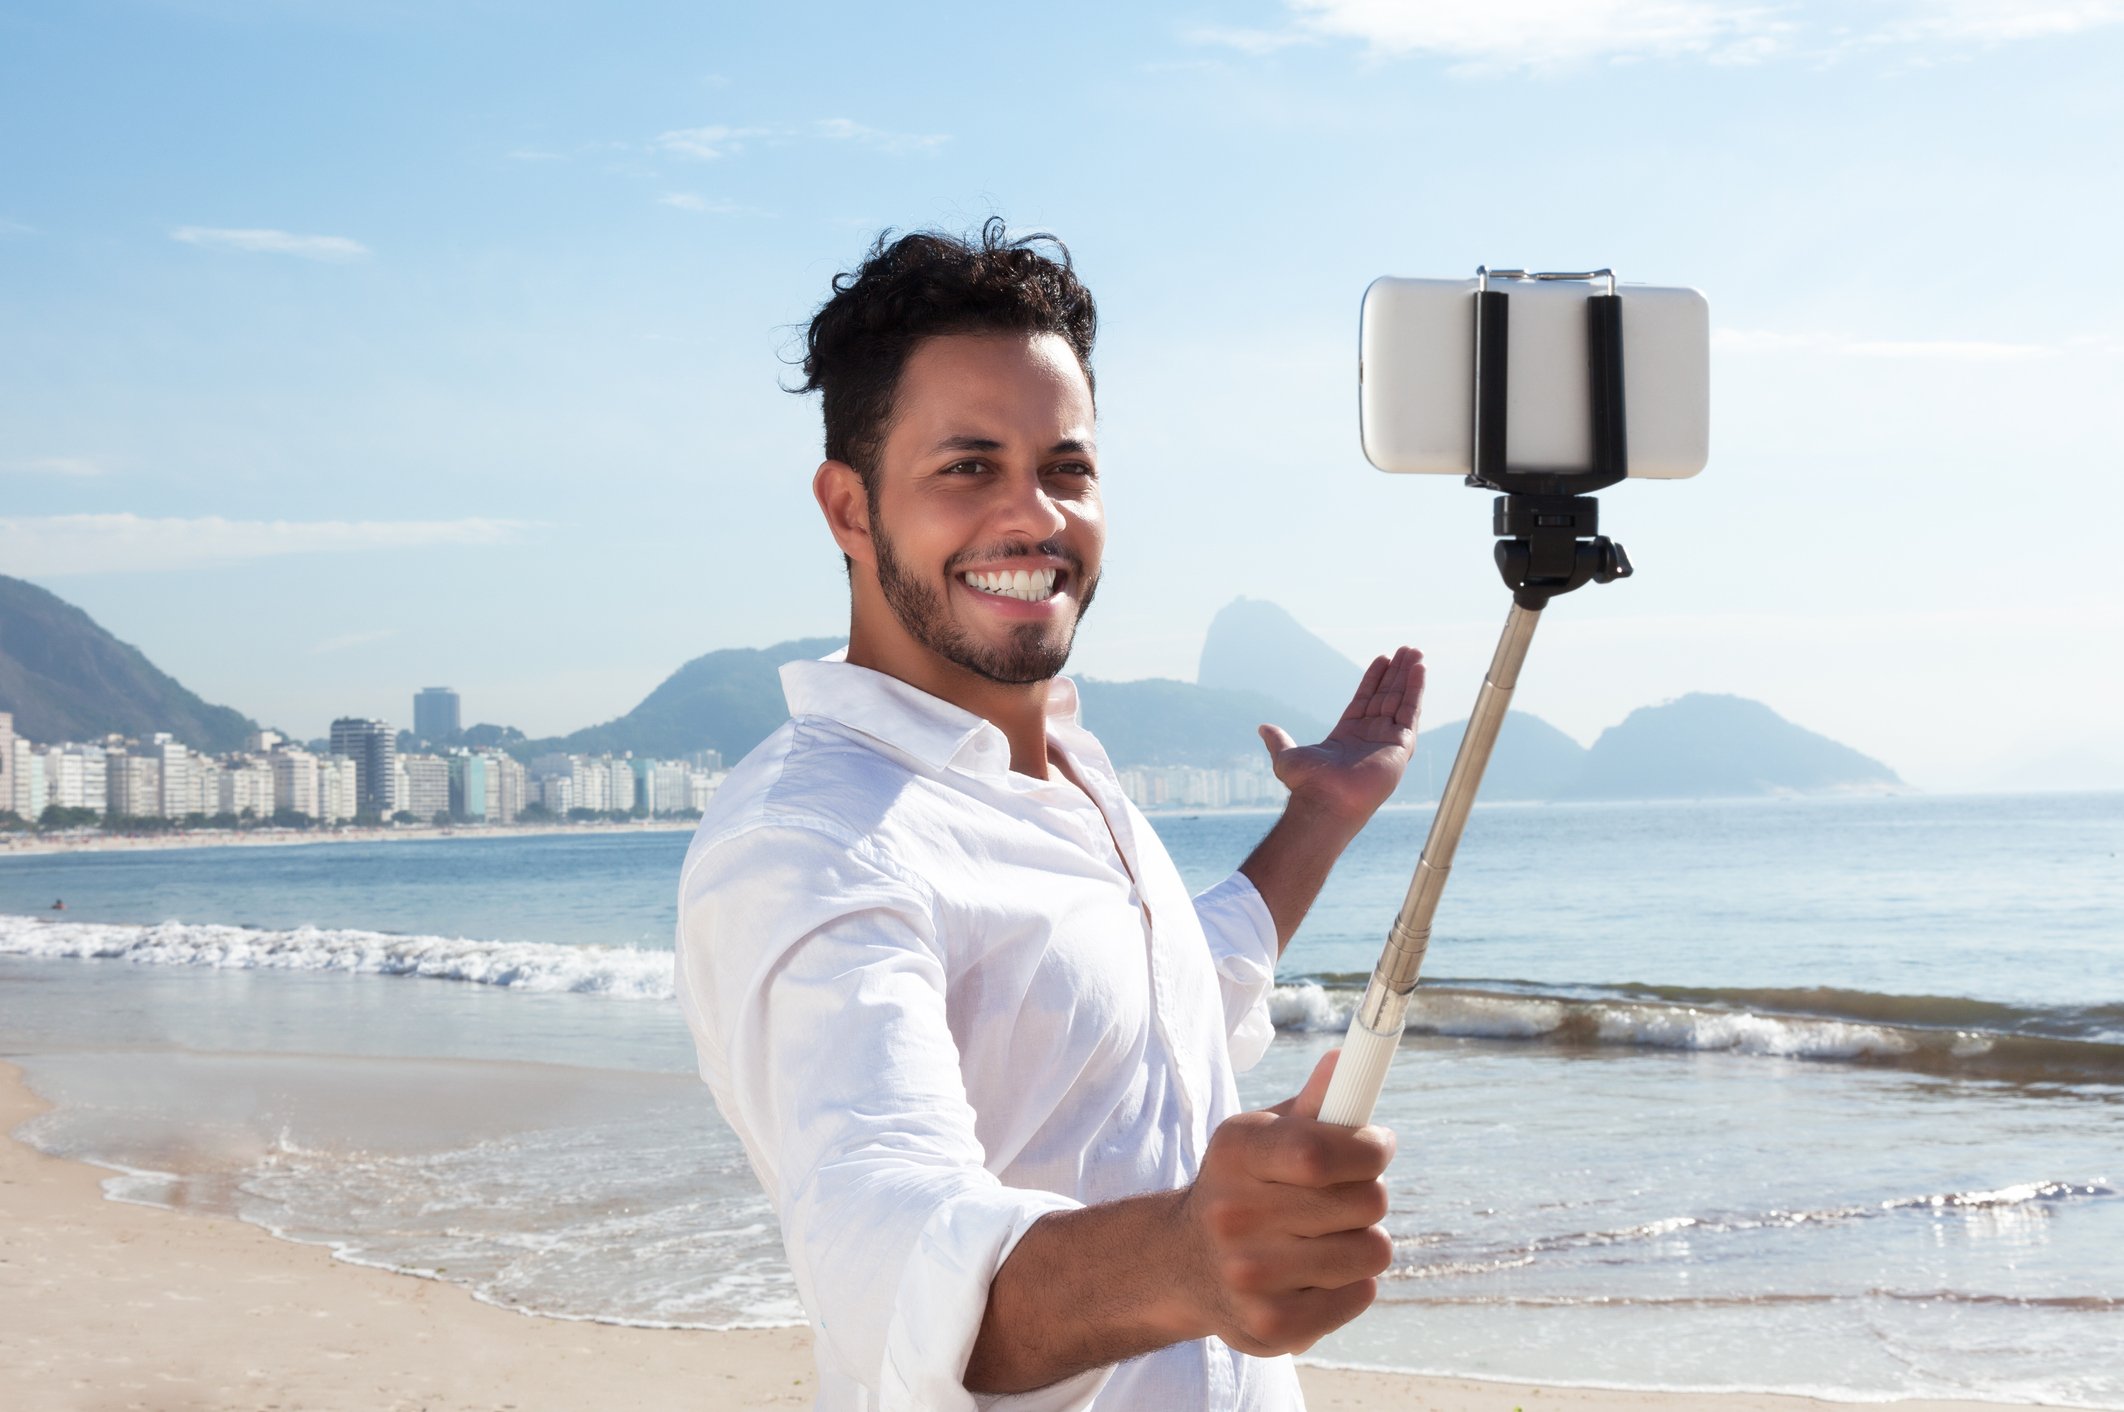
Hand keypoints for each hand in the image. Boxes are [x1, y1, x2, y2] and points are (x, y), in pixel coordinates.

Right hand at [1170, 1051, 1395, 1356]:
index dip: (1370, 1148)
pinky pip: (1362, 1293)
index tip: (1377, 1145)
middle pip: (1367, 1201)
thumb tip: (1346, 1062)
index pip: (1322, 1154)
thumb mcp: (1259, 1137)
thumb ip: (1310, 1106)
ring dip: (1363, 1239)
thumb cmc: (1240, 1187)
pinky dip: (1352, 1282)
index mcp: (1236, 1156)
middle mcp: (1235, 1218)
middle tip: (1343, 1194)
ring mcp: (1251, 1278)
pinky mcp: (1271, 1328)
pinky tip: (1315, 1273)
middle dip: (1369, 1192)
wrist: (1181, 1264)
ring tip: (1327, 1236)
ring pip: (1373, 1250)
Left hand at [1258, 647, 1423, 828]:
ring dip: (1409, 676)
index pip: (1365, 700)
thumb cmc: (1307, 784)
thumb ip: (1279, 740)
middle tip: (1406, 649)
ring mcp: (1387, 741)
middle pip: (1386, 697)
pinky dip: (1416, 690)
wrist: (1326, 800)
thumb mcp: (1287, 756)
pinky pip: (1411, 712)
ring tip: (1415, 652)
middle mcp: (1370, 736)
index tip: (1383, 659)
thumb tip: (1262, 729)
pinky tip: (1419, 670)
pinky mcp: (1401, 745)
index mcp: (1348, 736)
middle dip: (1396, 673)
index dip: (1374, 679)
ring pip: (1401, 700)